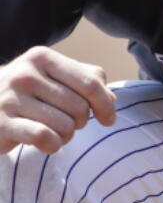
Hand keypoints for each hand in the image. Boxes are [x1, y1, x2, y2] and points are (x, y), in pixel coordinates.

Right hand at [0, 46, 115, 154]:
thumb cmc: (26, 94)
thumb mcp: (53, 78)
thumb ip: (86, 81)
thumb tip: (112, 100)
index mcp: (42, 57)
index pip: (91, 82)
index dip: (105, 104)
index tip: (108, 120)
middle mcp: (25, 74)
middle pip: (80, 107)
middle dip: (80, 122)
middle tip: (65, 123)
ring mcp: (10, 98)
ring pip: (65, 125)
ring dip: (66, 136)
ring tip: (52, 131)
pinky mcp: (1, 124)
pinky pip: (45, 138)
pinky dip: (53, 145)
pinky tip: (46, 144)